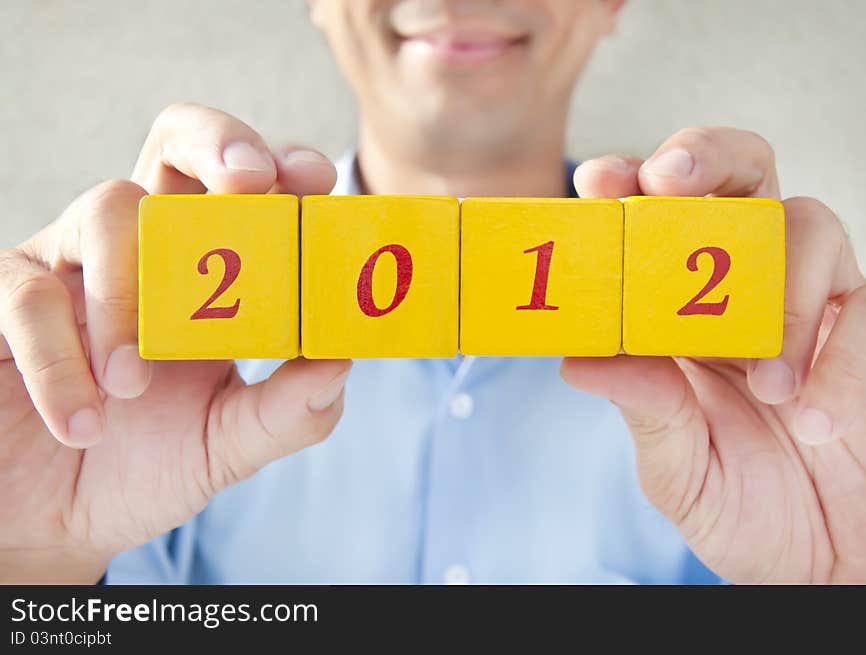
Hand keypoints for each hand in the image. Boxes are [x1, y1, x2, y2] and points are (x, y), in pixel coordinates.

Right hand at [0, 103, 350, 582]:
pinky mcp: (3, 296)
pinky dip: (62, 361)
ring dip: (132, 294)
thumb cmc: (143, 470)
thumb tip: (340, 364)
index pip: (248, 193)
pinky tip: (83, 424)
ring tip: (131, 384)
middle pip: (178, 144)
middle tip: (249, 180)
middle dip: (218, 144)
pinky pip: (31, 295)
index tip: (316, 180)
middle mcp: (145, 250)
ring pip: (109, 209)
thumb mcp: (223, 446)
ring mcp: (73, 263)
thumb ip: (284, 413)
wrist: (54, 525)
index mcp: (208, 277)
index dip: (283, 168)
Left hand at [562, 127, 865, 582]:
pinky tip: (819, 420)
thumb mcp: (678, 470)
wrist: (827, 562)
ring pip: (807, 224)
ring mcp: (812, 304)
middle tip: (671, 180)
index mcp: (678, 315)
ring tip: (768, 387)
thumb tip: (580, 360)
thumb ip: (646, 412)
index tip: (598, 183)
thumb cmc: (742, 508)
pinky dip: (840, 359)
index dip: (626, 188)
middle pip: (737, 180)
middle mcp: (744, 292)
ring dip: (777, 292)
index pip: (653, 226)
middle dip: (705, 158)